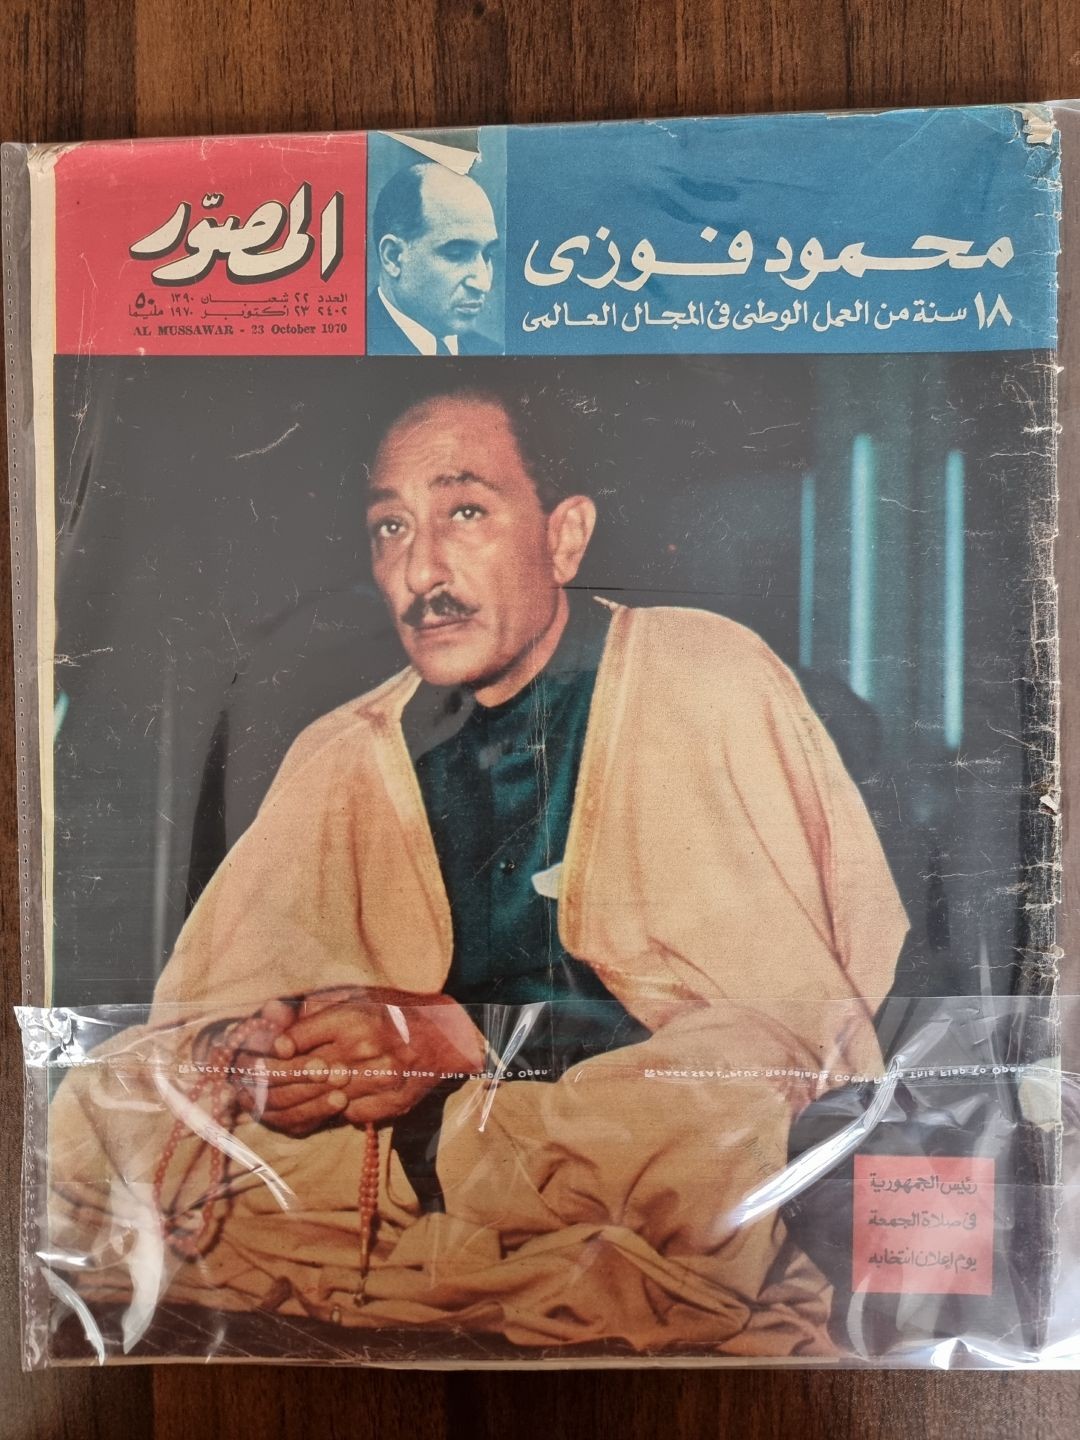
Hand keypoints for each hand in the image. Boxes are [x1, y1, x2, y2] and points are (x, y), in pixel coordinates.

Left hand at [232, 991, 484, 1137]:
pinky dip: (339, 1109)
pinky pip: (350, 1115)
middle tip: (263, 1082)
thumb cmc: (393, 1011)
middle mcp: (365, 1048)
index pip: (294, 1040)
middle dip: (280, 1078)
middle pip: (304, 1072)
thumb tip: (269, 1014)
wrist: (445, 1034)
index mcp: (352, 1018)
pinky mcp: (393, 1102)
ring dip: (308, 1097)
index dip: (273, 1050)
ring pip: (324, 1097)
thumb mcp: (354, 996)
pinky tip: (337, 1098)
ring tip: (296, 1092)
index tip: (264, 1055)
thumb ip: (311, 1007)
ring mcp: (380, 1079)